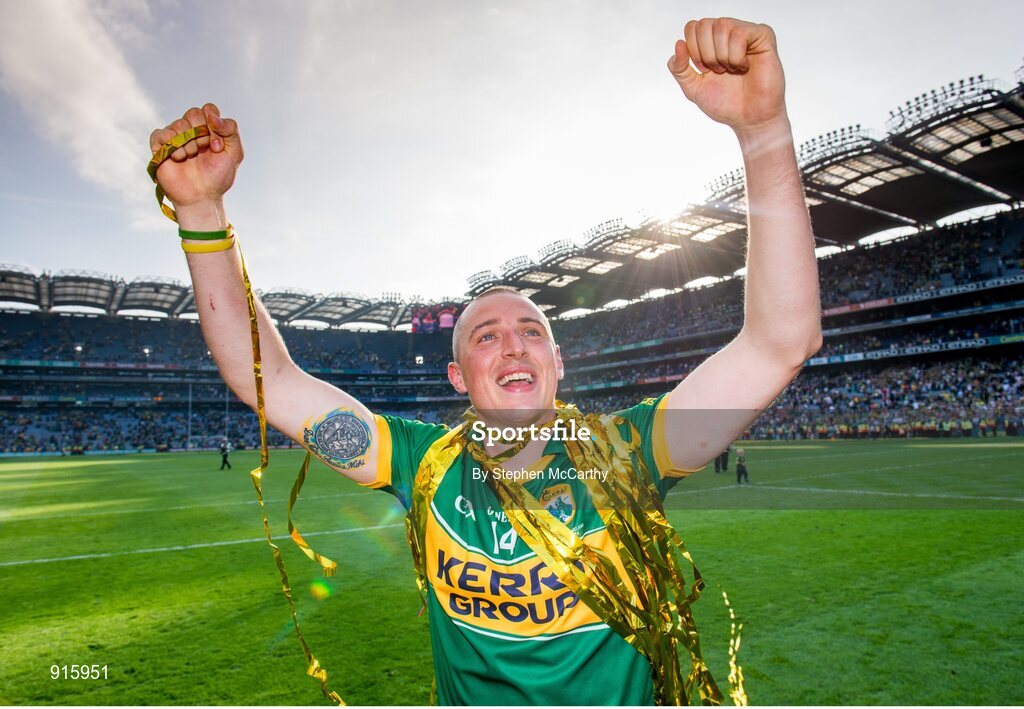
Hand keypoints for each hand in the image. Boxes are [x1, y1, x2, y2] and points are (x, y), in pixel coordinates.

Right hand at [148, 103, 242, 212]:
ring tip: (190, 158)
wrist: (202, 196)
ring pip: (178, 124)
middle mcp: (191, 130)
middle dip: (201, 134)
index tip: (217, 145)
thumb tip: (211, 116)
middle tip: (203, 151)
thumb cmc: (218, 176)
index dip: (214, 125)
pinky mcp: (160, 146)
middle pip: (193, 113)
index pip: (209, 109)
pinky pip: (160, 134)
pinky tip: (177, 157)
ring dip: (188, 144)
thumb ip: (230, 130)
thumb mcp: (234, 153)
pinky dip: (170, 144)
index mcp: (209, 128)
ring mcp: (175, 137)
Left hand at [667, 18, 786, 134]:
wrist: (749, 119)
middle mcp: (727, 33)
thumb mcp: (693, 88)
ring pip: (722, 26)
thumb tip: (678, 44)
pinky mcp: (763, 35)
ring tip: (732, 69)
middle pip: (704, 25)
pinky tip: (745, 66)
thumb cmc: (725, 103)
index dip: (693, 51)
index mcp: (711, 41)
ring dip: (722, 56)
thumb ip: (680, 69)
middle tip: (719, 71)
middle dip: (706, 55)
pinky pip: (739, 33)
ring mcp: (746, 32)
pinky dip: (736, 56)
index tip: (705, 70)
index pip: (692, 27)